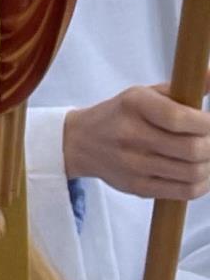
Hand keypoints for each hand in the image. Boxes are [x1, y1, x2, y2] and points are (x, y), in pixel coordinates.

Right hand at [63, 84, 209, 201]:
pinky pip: (183, 191)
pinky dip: (202, 184)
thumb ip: (183, 88)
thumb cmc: (122, 114)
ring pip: (192, 173)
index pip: (180, 118)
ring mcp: (133, 164)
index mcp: (134, 104)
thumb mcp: (145, 93)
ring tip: (208, 157)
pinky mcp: (137, 187)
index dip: (207, 123)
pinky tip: (202, 174)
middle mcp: (131, 135)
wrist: (81, 142)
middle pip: (191, 149)